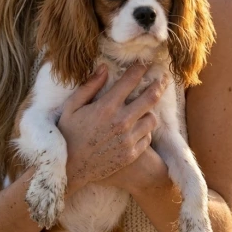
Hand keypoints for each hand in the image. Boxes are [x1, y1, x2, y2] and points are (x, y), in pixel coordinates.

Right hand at [57, 63, 167, 194]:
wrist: (70, 168)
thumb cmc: (68, 134)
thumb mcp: (72, 106)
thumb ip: (89, 86)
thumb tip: (104, 68)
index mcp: (106, 106)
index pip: (130, 81)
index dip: (140, 69)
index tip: (145, 63)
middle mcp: (121, 121)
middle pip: (150, 97)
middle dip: (159, 84)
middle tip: (164, 78)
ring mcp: (128, 139)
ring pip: (152, 118)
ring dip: (150, 110)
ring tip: (147, 106)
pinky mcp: (131, 154)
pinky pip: (147, 137)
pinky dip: (145, 130)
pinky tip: (139, 126)